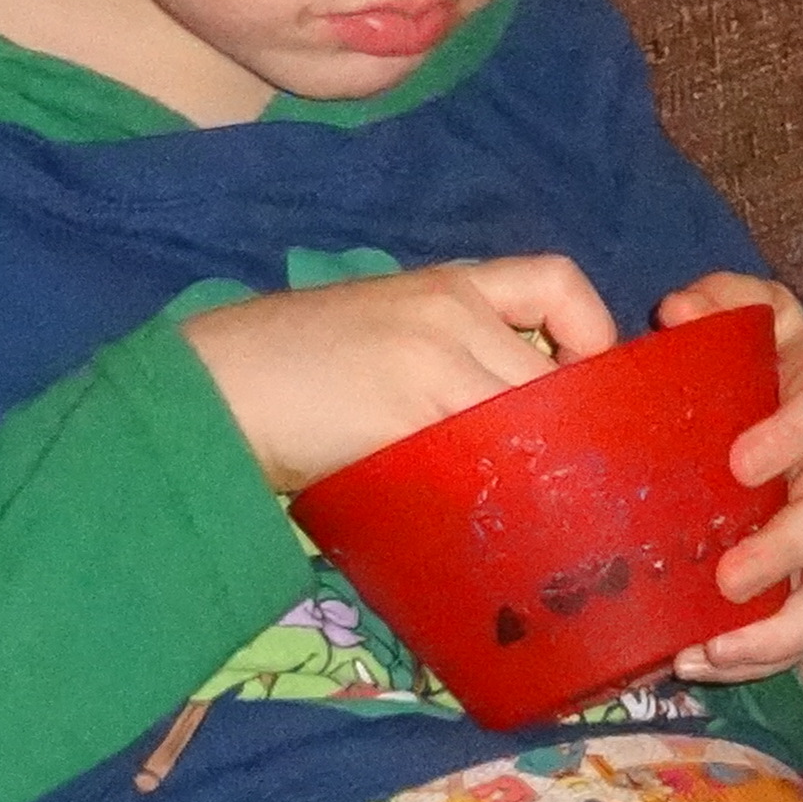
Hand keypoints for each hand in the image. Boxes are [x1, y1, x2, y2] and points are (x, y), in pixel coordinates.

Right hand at [179, 255, 619, 490]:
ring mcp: (434, 356)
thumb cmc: (283, 371)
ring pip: (532, 413)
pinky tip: (488, 518)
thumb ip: (446, 362)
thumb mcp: (381, 338)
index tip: (583, 390)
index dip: (591, 335)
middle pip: (555, 368)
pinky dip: (499, 487)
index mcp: (445, 284)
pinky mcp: (410, 409)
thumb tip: (510, 429)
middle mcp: (451, 308)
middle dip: (573, 426)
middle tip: (570, 482)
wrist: (211, 389)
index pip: (556, 283)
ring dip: (540, 466)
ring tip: (533, 512)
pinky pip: (487, 451)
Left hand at [659, 272, 802, 696]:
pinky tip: (707, 664)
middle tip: (728, 579)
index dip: (789, 437)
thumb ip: (731, 303)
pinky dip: (766, 656)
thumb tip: (677, 309)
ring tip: (713, 649)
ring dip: (779, 629)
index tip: (739, 461)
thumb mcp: (773, 327)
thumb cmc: (790, 384)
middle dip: (784, 551)